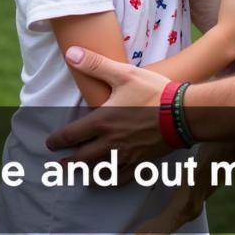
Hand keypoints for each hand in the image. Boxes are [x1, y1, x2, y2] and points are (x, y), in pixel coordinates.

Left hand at [46, 46, 171, 174]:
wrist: (184, 114)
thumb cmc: (153, 92)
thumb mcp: (123, 73)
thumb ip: (95, 64)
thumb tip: (71, 53)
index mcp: (102, 122)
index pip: (71, 136)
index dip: (57, 141)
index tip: (50, 144)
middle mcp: (110, 143)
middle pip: (82, 159)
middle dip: (67, 163)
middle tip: (56, 166)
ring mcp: (126, 156)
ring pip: (99, 171)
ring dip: (85, 173)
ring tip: (78, 175)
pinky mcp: (141, 162)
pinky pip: (120, 178)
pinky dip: (109, 181)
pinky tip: (107, 180)